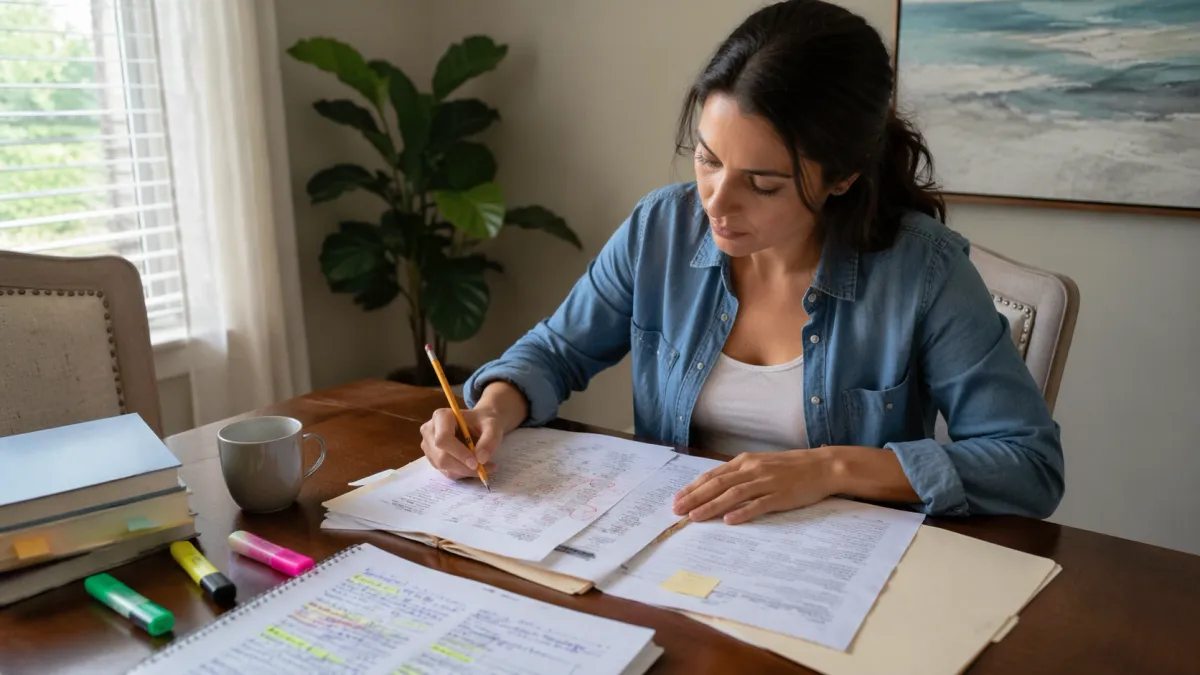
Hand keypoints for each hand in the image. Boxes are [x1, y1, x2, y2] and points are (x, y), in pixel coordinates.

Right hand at [419, 406, 504, 479]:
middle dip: (463, 467)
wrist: (479, 423)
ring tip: (484, 467)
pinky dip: (462, 473)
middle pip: (441, 457)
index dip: (459, 453)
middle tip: (484, 469)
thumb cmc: (483, 422)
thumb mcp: (493, 426)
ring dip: (465, 471)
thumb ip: (489, 440)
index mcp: (441, 416)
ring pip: (443, 467)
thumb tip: (481, 459)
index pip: (443, 439)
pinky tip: (473, 467)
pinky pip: (446, 471)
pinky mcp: (432, 457)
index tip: (477, 463)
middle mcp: (430, 430)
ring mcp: (429, 445)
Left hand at [672, 449, 839, 524]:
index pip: (713, 475)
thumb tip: (716, 488)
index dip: (693, 488)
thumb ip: (740, 475)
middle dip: (695, 498)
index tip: (677, 499)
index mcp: (745, 462)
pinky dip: (742, 512)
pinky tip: (729, 520)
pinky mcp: (780, 496)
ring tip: (695, 517)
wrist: (822, 466)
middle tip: (677, 510)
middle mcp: (752, 470)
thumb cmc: (790, 467)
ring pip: (733, 494)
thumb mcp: (761, 464)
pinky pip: (758, 505)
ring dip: (711, 506)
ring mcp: (766, 482)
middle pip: (717, 484)